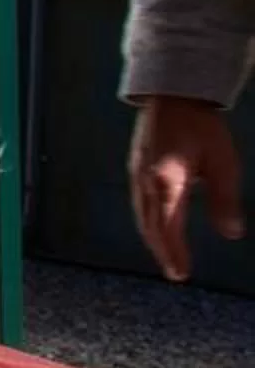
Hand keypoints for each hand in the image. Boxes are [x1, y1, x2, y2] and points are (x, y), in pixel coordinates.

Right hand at [129, 97, 245, 280]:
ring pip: (141, 215)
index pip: (169, 227)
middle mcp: (146, 181)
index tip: (181, 273)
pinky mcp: (136, 167)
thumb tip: (231, 233)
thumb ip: (225, 200)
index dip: (174, 252)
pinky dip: (147, 220)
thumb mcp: (222, 163)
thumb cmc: (200, 126)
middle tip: (175, 272)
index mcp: (167, 182)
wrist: (172, 94)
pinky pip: (138, 202)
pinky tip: (155, 223)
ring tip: (166, 254)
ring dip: (153, 238)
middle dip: (162, 250)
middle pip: (150, 225)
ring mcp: (137, 174)